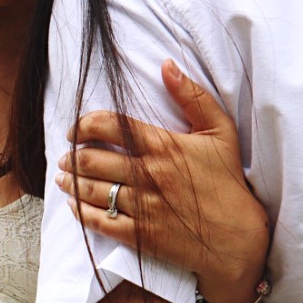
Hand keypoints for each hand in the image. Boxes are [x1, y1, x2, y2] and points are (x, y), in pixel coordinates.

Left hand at [55, 59, 270, 302]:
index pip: (109, 126)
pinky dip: (80, 212)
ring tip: (64, 177)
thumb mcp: (221, 132)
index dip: (84, 125)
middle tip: (67, 156)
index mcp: (163, 146)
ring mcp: (143, 207)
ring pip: (92, 190)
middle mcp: (148, 175)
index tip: (76, 130)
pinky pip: (99, 222)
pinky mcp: (141, 235)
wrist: (237, 237)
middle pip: (93, 159)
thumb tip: (167, 65)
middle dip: (73, 156)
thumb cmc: (228, 182)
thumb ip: (194, 96)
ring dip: (71, 182)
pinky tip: (74, 205)